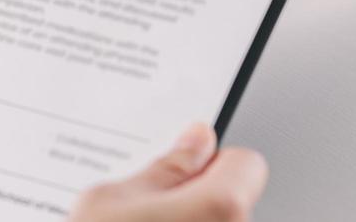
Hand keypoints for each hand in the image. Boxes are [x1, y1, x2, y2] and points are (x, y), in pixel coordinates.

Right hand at [69, 123, 266, 221]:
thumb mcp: (108, 200)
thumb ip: (162, 168)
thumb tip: (194, 141)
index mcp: (220, 206)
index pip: (246, 163)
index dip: (211, 162)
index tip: (185, 165)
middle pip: (230, 198)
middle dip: (195, 196)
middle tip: (150, 203)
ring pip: (217, 221)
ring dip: (188, 218)